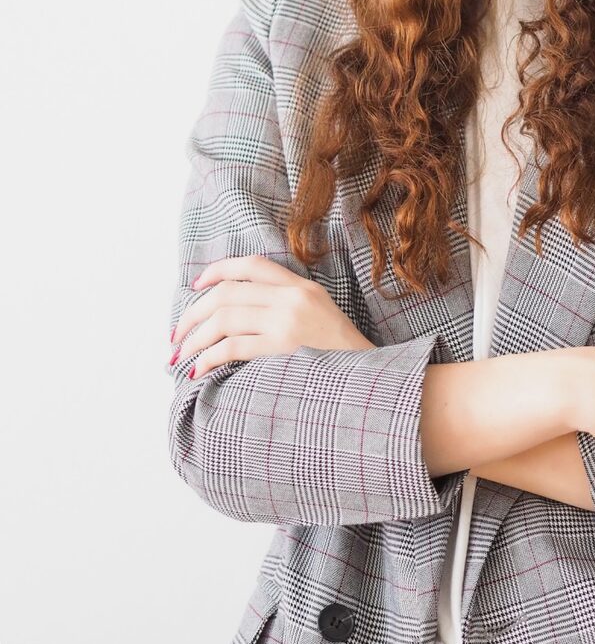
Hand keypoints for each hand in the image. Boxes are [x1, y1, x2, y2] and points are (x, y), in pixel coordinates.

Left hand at [169, 254, 375, 378]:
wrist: (368, 379)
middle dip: (193, 313)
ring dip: (195, 338)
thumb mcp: (321, 315)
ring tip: (182, 355)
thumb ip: (287, 304)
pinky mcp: (282, 348)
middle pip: (227, 293)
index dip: (217, 270)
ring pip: (224, 318)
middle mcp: (293, 298)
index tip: (196, 285)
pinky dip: (208, 358)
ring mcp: (288, 321)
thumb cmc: (341, 356)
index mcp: (302, 287)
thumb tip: (236, 312)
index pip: (252, 264)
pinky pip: (231, 347)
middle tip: (177, 334)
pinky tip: (198, 371)